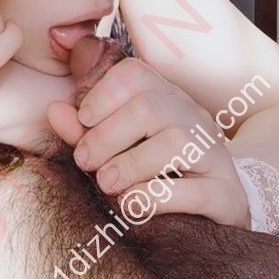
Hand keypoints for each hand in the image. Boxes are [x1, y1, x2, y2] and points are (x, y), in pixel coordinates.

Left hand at [47, 58, 250, 228]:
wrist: (216, 204)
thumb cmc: (154, 168)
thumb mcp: (117, 145)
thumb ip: (85, 130)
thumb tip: (53, 110)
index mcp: (165, 96)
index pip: (135, 74)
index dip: (103, 93)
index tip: (83, 120)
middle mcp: (192, 117)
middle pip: (149, 108)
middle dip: (107, 136)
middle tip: (85, 161)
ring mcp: (213, 154)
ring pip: (174, 143)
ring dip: (130, 165)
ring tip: (106, 183)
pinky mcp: (225, 194)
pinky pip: (195, 190)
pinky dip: (156, 197)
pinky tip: (133, 204)